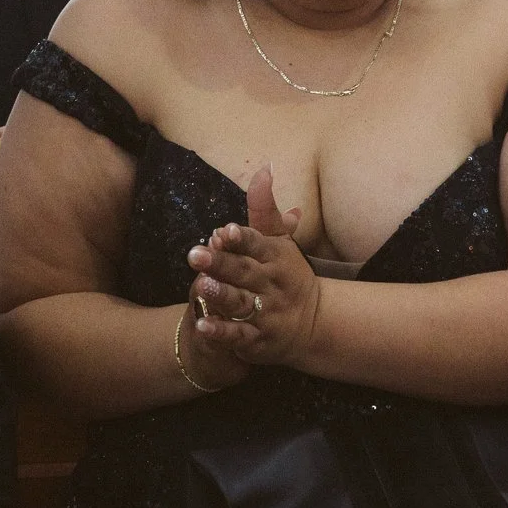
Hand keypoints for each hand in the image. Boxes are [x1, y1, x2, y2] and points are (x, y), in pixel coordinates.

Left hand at [186, 165, 323, 370]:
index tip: (224, 231)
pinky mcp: (258, 339)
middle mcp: (272, 284)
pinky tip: (202, 325)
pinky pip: (238, 336)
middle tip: (195, 254)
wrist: (313, 322)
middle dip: (222, 264)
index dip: (242, 239)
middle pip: (245, 272)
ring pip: (242, 303)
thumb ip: (264, 209)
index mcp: (276, 257)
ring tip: (201, 286)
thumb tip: (264, 168)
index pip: (258, 244)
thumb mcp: (279, 241)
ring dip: (221, 295)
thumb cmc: (287, 274)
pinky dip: (221, 332)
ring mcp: (266, 313)